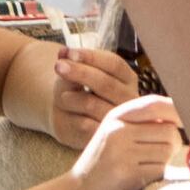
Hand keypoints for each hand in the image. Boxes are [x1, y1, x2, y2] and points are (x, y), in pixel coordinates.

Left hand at [12, 34, 140, 143]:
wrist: (71, 119)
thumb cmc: (76, 92)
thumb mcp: (73, 75)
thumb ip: (71, 64)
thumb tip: (63, 53)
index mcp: (127, 78)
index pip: (114, 64)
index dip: (91, 57)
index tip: (68, 52)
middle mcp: (130, 99)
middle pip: (106, 83)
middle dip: (80, 72)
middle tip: (58, 67)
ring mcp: (120, 121)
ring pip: (93, 104)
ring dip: (71, 98)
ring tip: (62, 97)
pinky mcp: (106, 137)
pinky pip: (86, 125)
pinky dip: (71, 116)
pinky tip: (66, 113)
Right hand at [66, 94, 180, 189]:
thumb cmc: (103, 166)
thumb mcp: (116, 135)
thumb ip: (143, 124)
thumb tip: (182, 116)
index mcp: (117, 116)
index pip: (156, 104)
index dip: (178, 112)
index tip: (187, 123)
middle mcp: (118, 128)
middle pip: (169, 131)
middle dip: (172, 146)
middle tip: (156, 159)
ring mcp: (122, 151)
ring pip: (167, 151)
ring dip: (164, 163)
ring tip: (145, 170)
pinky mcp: (127, 173)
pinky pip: (160, 170)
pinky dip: (156, 177)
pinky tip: (140, 181)